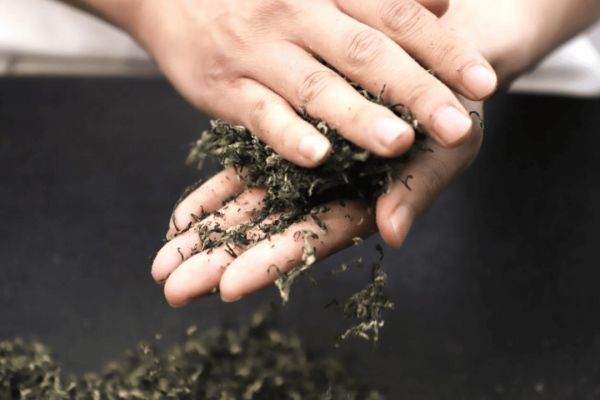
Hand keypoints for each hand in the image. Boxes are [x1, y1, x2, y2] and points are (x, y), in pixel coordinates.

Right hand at [119, 0, 494, 165]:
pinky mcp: (224, 88)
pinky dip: (287, 134)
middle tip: (458, 127)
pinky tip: (317, 156)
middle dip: (416, 92)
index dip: (442, 48)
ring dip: (358, 116)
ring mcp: (258, 53)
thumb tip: (440, 0)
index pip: (396, 14)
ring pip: (315, 86)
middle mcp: (296, 14)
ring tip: (399, 143)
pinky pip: (259, 114)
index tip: (483, 82)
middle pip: (365, 53)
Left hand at [151, 99, 482, 305]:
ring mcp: (303, 172)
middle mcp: (328, 195)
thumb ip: (417, 189)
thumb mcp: (450, 147)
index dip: (273, 262)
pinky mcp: (286, 144)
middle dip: (221, 263)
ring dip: (206, 238)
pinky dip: (214, 196)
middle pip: (268, 235)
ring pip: (248, 211)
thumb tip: (393, 231)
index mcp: (365, 203)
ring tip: (163, 264)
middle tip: (174, 290)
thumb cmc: (451, 112)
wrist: (436, 67)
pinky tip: (182, 220)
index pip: (313, 240)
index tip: (229, 285)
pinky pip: (244, 174)